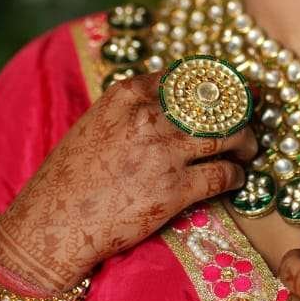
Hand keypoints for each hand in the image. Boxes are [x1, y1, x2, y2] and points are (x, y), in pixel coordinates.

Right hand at [0, 72, 256, 293]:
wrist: (51, 225)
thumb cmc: (68, 178)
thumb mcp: (96, 124)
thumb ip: (131, 108)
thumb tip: (168, 102)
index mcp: (129, 94)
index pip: (188, 76)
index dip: (213, 85)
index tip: (227, 92)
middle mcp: (150, 116)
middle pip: (214, 102)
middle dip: (236, 111)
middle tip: (245, 119)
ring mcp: (165, 152)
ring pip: (227, 134)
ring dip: (245, 141)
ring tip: (248, 148)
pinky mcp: (175, 190)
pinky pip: (222, 174)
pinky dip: (235, 175)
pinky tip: (235, 178)